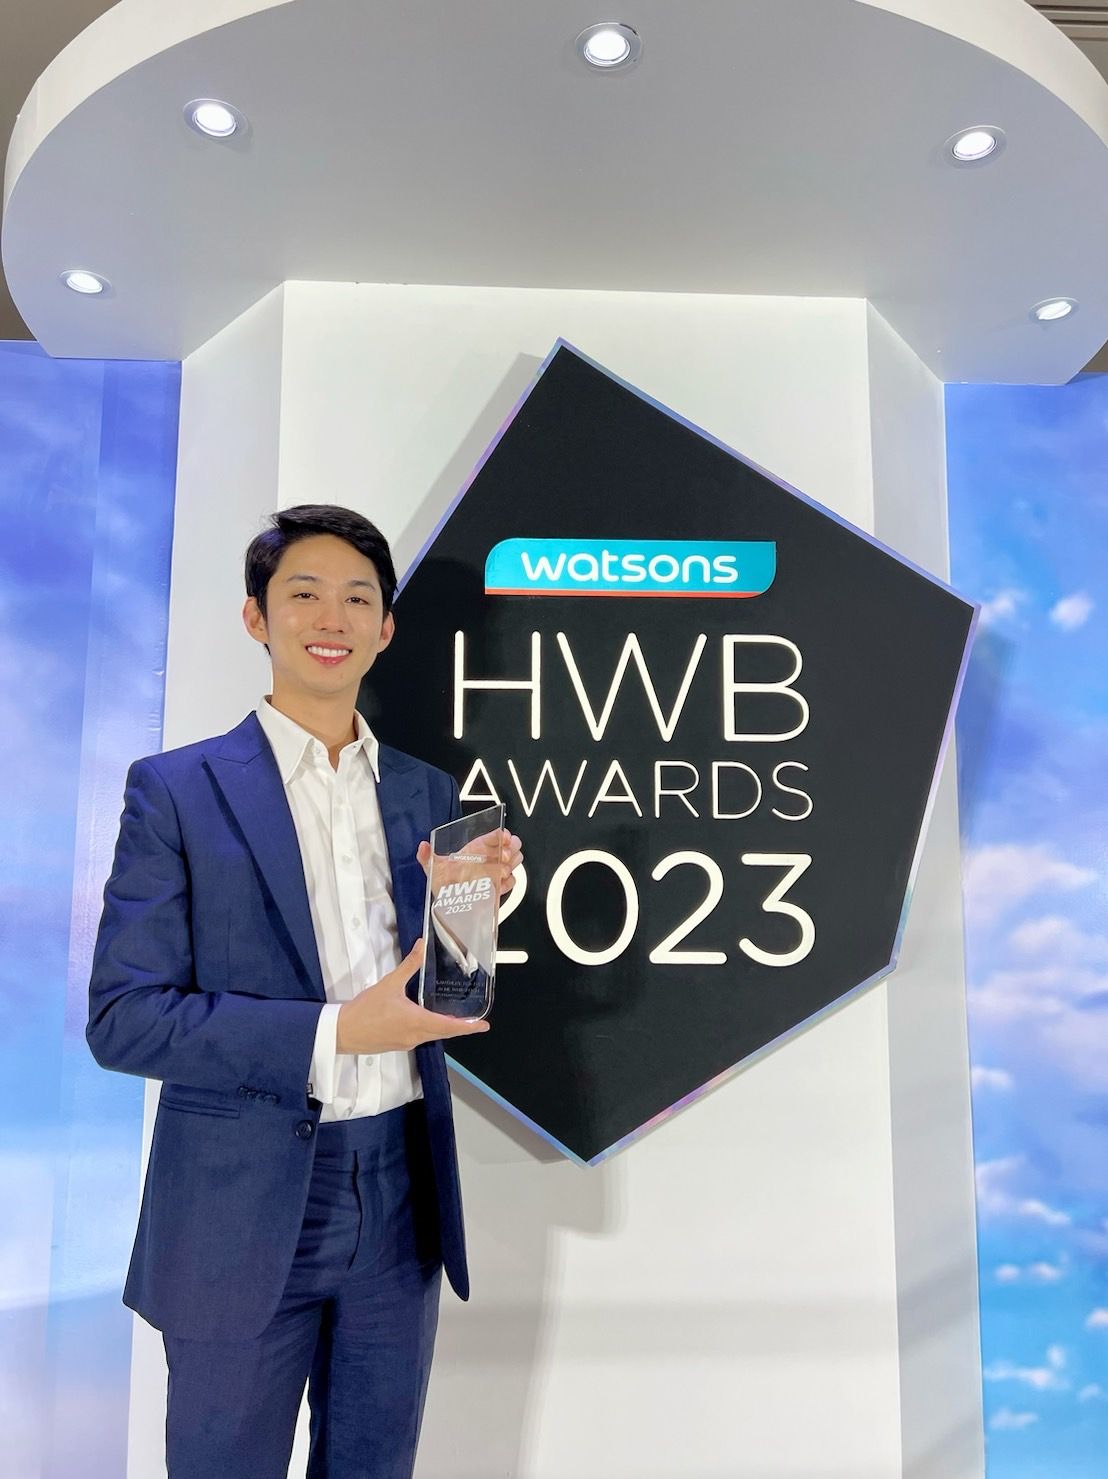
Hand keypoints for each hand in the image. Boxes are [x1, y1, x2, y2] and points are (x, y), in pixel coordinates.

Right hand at [335, 940, 489, 1053]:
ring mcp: (405, 1043)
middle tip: (473, 1022)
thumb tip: (421, 945)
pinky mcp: (396, 1045)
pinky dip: (428, 1030)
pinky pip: (419, 1037)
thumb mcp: (389, 984)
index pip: (449, 1026)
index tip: (483, 1027)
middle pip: (443, 1032)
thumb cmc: (366, 1009)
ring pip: (431, 1036)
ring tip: (454, 1019)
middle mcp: (415, 1036)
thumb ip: (408, 965)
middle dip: (459, 1028)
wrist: (342, 1032)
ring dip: (443, 1028)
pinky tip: (426, 1021)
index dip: (467, 1027)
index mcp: (416, 1021)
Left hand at [416, 828, 522, 900]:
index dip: (502, 834)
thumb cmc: (444, 883)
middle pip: (512, 845)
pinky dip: (508, 881)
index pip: (496, 835)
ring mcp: (496, 871)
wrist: (451, 905)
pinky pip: (512, 880)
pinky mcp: (499, 886)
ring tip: (502, 869)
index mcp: (477, 848)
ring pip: (515, 860)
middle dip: (511, 849)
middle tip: (503, 855)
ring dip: (511, 864)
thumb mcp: (434, 868)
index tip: (504, 837)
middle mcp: (489, 858)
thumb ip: (426, 857)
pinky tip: (499, 883)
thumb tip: (423, 846)